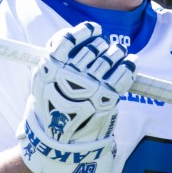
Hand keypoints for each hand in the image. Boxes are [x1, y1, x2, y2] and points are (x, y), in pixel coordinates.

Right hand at [17, 22, 136, 172]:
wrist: (59, 142)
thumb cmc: (51, 110)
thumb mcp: (41, 81)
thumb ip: (53, 58)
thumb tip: (73, 38)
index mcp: (51, 66)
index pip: (70, 37)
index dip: (85, 31)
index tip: (93, 31)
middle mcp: (71, 73)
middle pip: (94, 46)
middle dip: (101, 45)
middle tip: (104, 48)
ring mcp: (90, 85)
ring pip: (110, 56)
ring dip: (116, 53)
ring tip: (116, 55)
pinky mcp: (107, 96)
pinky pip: (124, 71)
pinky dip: (129, 63)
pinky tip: (130, 62)